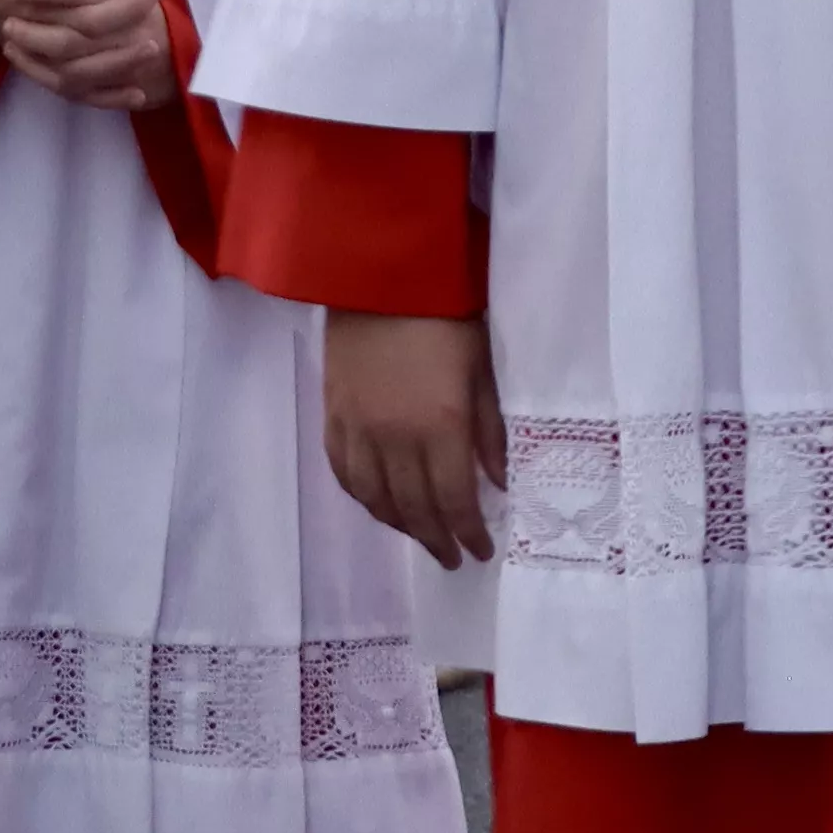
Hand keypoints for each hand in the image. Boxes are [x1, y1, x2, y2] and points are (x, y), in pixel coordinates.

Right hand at [323, 310, 502, 568]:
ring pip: (375, 498)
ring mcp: (358, 430)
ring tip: (420, 536)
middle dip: (436, 539)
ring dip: (400, 525)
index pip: (454, 500)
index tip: (480, 552)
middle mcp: (395, 439)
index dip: (468, 532)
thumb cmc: (446, 316)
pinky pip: (344, 473)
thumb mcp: (482, 369)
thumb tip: (498, 481)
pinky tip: (379, 504)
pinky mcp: (334, 416)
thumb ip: (489, 430)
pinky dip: (363, 497)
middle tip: (453, 558)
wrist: (380, 274)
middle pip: (413, 508)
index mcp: (439, 427)